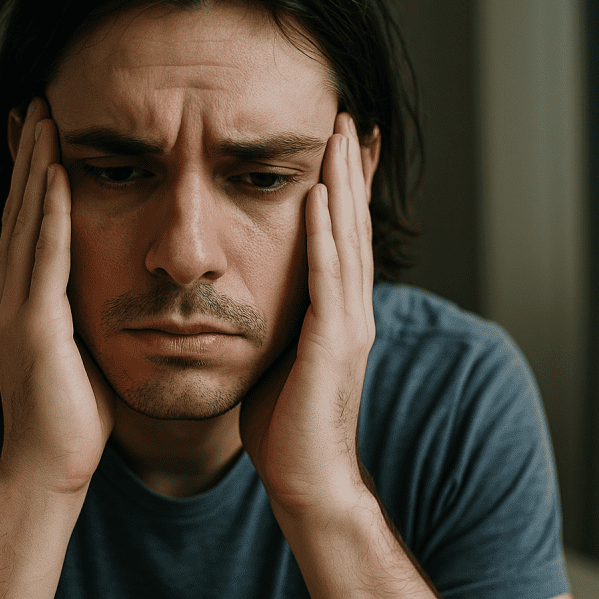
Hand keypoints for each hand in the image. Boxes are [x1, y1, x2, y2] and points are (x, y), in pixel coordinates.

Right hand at [0, 97, 115, 495]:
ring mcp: (15, 309)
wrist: (50, 467)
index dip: (35, 178)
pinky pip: (43, 257)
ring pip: (26, 222)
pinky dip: (47, 212)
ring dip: (34, 167)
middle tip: (37, 104)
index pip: (30, 225)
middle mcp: (12, 297)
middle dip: (29, 156)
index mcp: (25, 302)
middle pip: (21, 211)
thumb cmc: (74, 415)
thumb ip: (84, 312)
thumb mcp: (81, 349)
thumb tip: (110, 287)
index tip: (47, 134)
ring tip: (44, 118)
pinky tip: (54, 174)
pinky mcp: (31, 325)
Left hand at [239, 112, 375, 512]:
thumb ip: (275, 319)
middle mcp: (351, 309)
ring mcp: (349, 324)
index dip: (343, 187)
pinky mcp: (335, 344)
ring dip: (344, 184)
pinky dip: (324, 235)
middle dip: (350, 169)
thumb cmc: (284, 425)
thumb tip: (246, 294)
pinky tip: (319, 197)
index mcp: (336, 311)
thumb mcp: (277, 356)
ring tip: (340, 135)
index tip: (337, 143)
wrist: (306, 481)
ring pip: (348, 239)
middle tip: (347, 117)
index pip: (340, 235)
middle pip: (352, 224)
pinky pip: (328, 278)